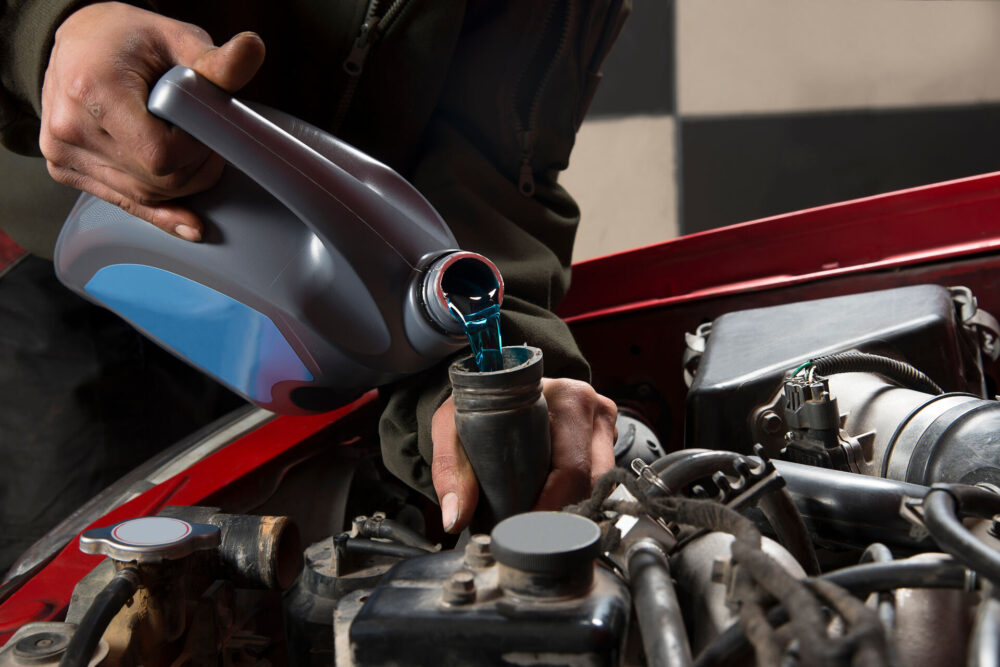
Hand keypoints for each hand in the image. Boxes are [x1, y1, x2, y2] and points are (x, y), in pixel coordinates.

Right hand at [40, 2, 264, 239]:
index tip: (207, 129)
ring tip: (188, 148)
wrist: (79, 43)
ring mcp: (62, 151)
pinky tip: (190, 222)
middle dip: (195, 169)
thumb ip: (216, 62)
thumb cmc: (128, 39)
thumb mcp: (177, 40)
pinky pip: (124, 201)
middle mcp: (70, 126)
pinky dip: (161, 208)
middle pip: (156, 181)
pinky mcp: (64, 169)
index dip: (197, 151)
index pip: (161, 155)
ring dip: (180, 185)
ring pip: (144, 196)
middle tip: (206, 140)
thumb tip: (253, 48)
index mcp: (93, 89)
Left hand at [431, 378, 617, 532]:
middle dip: (561, 515)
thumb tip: (456, 516)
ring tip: (537, 527)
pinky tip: (552, 513)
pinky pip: (600, 484)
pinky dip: (578, 502)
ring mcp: (603, 429)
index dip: (549, 507)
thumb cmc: (479, 401)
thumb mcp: (454, 426)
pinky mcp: (604, 445)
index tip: (524, 531)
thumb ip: (452, 469)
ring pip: (601, 488)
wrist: (490, 385)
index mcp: (568, 398)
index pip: (572, 468)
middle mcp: (594, 411)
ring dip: (572, 511)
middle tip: (527, 536)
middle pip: (592, 483)